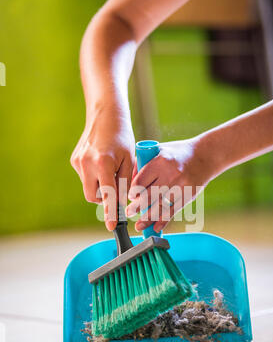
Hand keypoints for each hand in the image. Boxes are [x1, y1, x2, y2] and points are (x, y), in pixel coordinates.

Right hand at [71, 102, 134, 230]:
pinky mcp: (74, 160)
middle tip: (115, 187)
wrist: (105, 115)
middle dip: (104, 197)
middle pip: (93, 196)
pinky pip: (85, 177)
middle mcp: (87, 164)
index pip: (107, 195)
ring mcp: (78, 162)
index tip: (112, 226)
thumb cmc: (122, 137)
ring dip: (100, 185)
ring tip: (110, 169)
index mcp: (103, 163)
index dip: (110, 212)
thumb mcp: (129, 160)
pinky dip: (94, 176)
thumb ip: (126, 182)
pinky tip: (101, 162)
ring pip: (89, 187)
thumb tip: (122, 202)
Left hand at [126, 136, 215, 232]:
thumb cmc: (179, 153)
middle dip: (136, 208)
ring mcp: (180, 187)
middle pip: (148, 197)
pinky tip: (155, 227)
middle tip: (129, 212)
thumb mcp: (160, 150)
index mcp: (160, 162)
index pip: (140, 182)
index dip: (133, 192)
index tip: (131, 197)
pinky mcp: (188, 196)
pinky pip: (173, 211)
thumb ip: (143, 164)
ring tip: (139, 224)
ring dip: (147, 218)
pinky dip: (163, 221)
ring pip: (159, 207)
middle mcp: (170, 175)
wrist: (206, 155)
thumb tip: (130, 182)